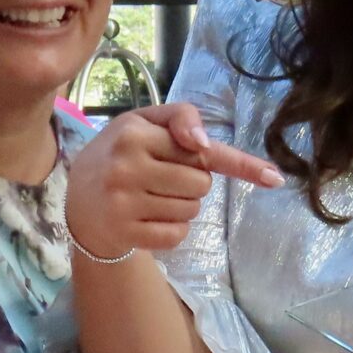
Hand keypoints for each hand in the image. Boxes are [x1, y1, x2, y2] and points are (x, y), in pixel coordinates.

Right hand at [65, 102, 281, 258]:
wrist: (78, 199)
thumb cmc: (120, 154)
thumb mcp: (143, 122)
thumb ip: (180, 118)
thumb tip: (206, 146)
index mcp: (135, 133)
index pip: (200, 149)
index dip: (240, 164)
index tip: (275, 178)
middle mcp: (127, 166)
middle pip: (202, 183)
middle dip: (192, 182)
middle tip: (161, 177)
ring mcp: (124, 202)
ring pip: (192, 209)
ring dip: (182, 205)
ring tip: (151, 196)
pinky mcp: (126, 233)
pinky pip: (178, 234)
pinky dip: (172, 229)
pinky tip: (147, 218)